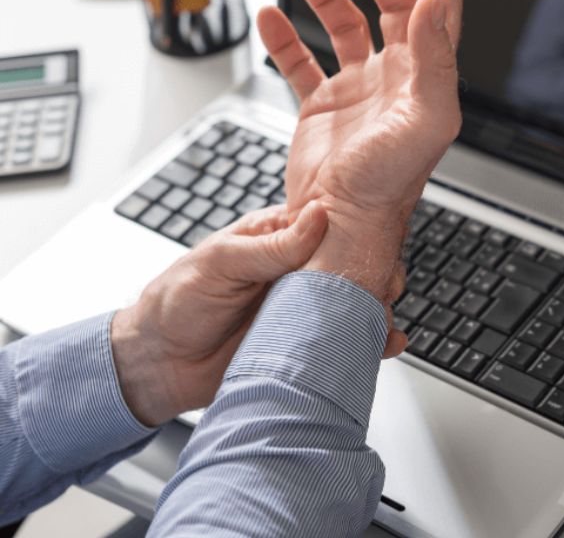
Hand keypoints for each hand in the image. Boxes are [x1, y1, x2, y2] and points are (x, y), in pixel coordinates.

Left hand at [110, 204, 404, 426]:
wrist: (157, 366)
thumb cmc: (175, 303)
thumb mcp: (218, 264)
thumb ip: (269, 246)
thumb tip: (317, 216)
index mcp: (276, 240)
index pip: (327, 229)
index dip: (353, 235)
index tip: (375, 245)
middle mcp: (295, 273)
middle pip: (348, 268)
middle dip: (373, 277)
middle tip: (386, 288)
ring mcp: (302, 309)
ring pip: (351, 304)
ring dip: (373, 311)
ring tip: (385, 320)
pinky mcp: (304, 344)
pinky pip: (342, 340)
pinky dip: (367, 344)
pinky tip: (384, 344)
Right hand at [257, 0, 461, 302]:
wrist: (341, 224)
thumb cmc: (389, 185)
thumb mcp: (425, 120)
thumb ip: (435, 58)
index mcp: (425, 75)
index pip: (435, 2)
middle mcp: (395, 77)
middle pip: (393, 4)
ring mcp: (358, 89)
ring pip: (345, 26)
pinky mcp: (323, 106)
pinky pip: (302, 62)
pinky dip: (284, 39)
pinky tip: (270, 18)